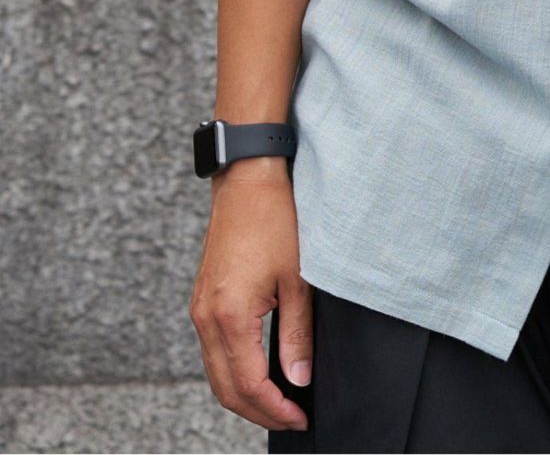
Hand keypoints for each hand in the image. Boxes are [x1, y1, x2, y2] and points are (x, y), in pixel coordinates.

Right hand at [190, 166, 311, 432]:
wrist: (247, 180)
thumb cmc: (275, 220)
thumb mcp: (298, 279)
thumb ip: (297, 334)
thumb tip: (299, 378)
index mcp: (229, 315)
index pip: (249, 385)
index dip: (275, 409)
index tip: (300, 417)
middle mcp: (206, 318)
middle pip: (225, 388)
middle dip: (258, 411)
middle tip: (292, 417)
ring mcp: (199, 309)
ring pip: (216, 373)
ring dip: (244, 394)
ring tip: (280, 400)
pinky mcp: (202, 300)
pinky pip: (213, 350)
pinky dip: (234, 370)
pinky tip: (259, 370)